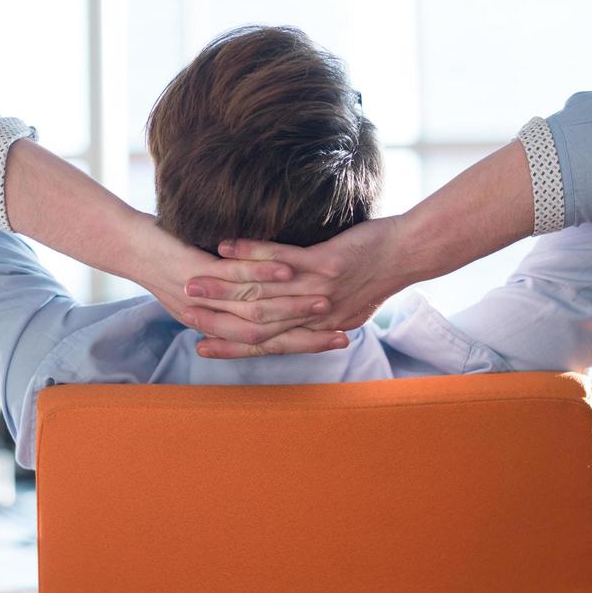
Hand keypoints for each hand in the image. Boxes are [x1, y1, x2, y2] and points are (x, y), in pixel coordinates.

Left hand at [124, 213, 346, 353]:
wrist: (130, 247)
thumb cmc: (172, 258)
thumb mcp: (210, 281)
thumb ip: (239, 292)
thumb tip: (273, 289)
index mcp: (221, 323)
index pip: (273, 340)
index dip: (307, 342)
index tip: (340, 340)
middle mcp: (215, 318)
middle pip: (270, 333)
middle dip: (308, 334)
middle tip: (344, 333)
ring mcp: (207, 297)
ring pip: (255, 307)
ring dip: (291, 305)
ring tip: (324, 300)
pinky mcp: (196, 273)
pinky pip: (232, 277)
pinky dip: (261, 272)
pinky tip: (285, 268)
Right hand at [181, 217, 409, 358]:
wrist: (408, 253)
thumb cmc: (377, 274)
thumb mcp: (348, 306)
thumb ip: (320, 318)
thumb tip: (300, 324)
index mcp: (318, 329)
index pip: (268, 344)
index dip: (232, 347)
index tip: (201, 347)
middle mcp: (315, 316)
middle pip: (257, 322)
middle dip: (216, 319)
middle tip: (183, 312)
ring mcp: (318, 290)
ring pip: (262, 292)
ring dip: (223, 285)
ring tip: (192, 280)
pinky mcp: (324, 264)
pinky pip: (281, 259)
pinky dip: (251, 252)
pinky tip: (224, 245)